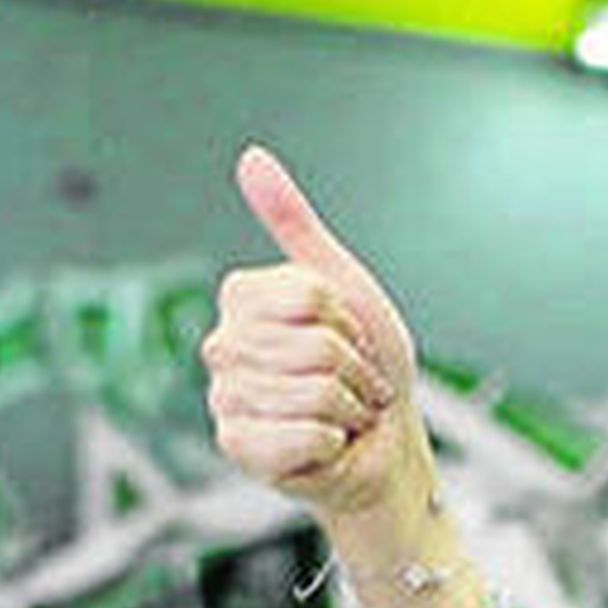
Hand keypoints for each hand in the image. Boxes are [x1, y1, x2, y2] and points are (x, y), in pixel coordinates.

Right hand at [202, 144, 419, 518]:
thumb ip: (297, 227)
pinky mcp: (238, 447)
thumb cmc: (367, 374)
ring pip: (312, 391)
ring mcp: (226, 399)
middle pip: (315, 345)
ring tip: (339, 416)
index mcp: (243, 302)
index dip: (346, 322)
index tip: (349, 340)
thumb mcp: (346, 290)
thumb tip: (252, 158)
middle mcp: (223, 346)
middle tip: (349, 386)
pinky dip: (331, 443)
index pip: (310, 295)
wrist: (384, 449)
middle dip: (353, 370)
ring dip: (346, 409)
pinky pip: (303, 435)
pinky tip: (324, 446)